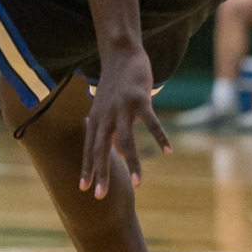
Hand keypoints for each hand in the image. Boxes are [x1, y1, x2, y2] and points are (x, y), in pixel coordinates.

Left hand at [80, 45, 168, 198]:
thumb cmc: (115, 85)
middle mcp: (105, 116)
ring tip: (138, 184)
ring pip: (126, 140)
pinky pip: (151, 123)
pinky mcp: (139, 100)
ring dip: (132, 162)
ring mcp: (122, 108)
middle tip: (100, 196)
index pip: (90, 149)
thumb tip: (118, 155)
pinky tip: (168, 152)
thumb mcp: (107, 109)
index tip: (83, 189)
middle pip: (101, 149)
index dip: (87, 168)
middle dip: (101, 173)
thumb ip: (111, 132)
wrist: (121, 55)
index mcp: (96, 120)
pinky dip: (160, 138)